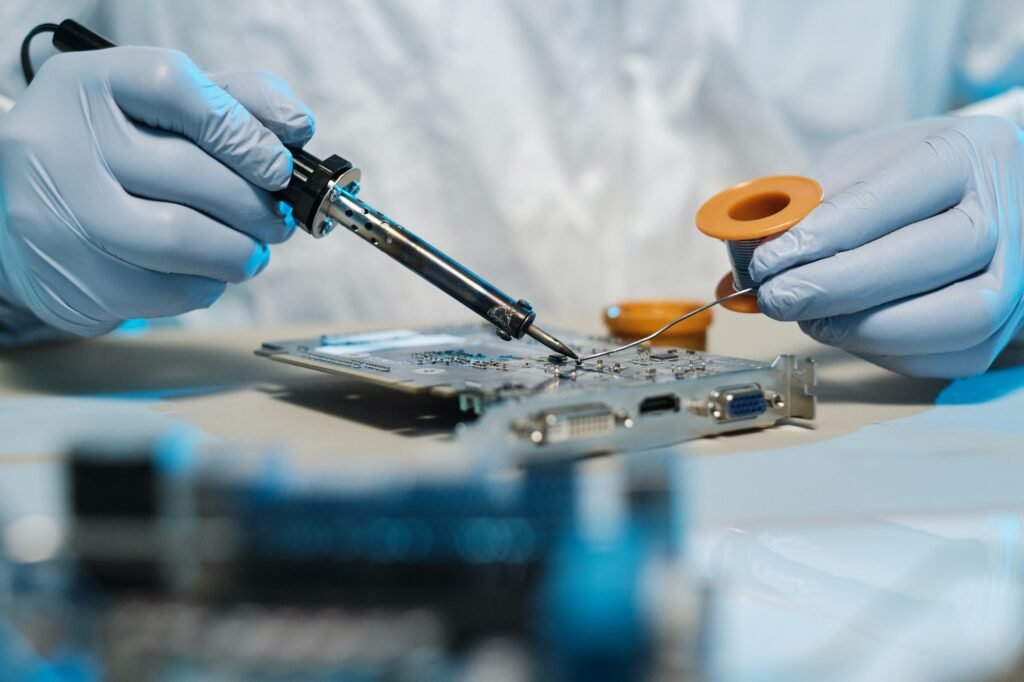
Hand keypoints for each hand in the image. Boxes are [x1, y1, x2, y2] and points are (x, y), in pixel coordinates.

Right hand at [0, 48, 314, 335]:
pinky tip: (206, 272)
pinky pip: (162, 291)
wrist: (26, 205)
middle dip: (255, 206)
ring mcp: (59, 215)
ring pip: (178, 240)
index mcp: (90, 84)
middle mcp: (61, 144)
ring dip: (238, 253)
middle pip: (187, 173)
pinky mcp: (70, 276)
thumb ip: (238, 100)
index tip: (278, 165)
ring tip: (251, 250)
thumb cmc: (118, 149)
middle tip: (276, 220)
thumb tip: (298, 127)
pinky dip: (204, 286)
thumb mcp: (168, 107)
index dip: (241, 131)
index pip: (174, 89)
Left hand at [750, 115, 1023, 377]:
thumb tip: (743, 264)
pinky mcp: (1005, 326)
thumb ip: (804, 206)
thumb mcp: (858, 165)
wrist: (985, 194)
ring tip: (809, 317)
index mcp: (966, 152)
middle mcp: (1010, 211)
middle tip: (777, 298)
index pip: (890, 199)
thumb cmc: (908, 178)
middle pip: (927, 257)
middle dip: (837, 286)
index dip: (822, 237)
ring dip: (865, 328)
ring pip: (954, 317)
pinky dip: (884, 351)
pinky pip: (946, 356)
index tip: (767, 262)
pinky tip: (844, 329)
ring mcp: (1018, 274)